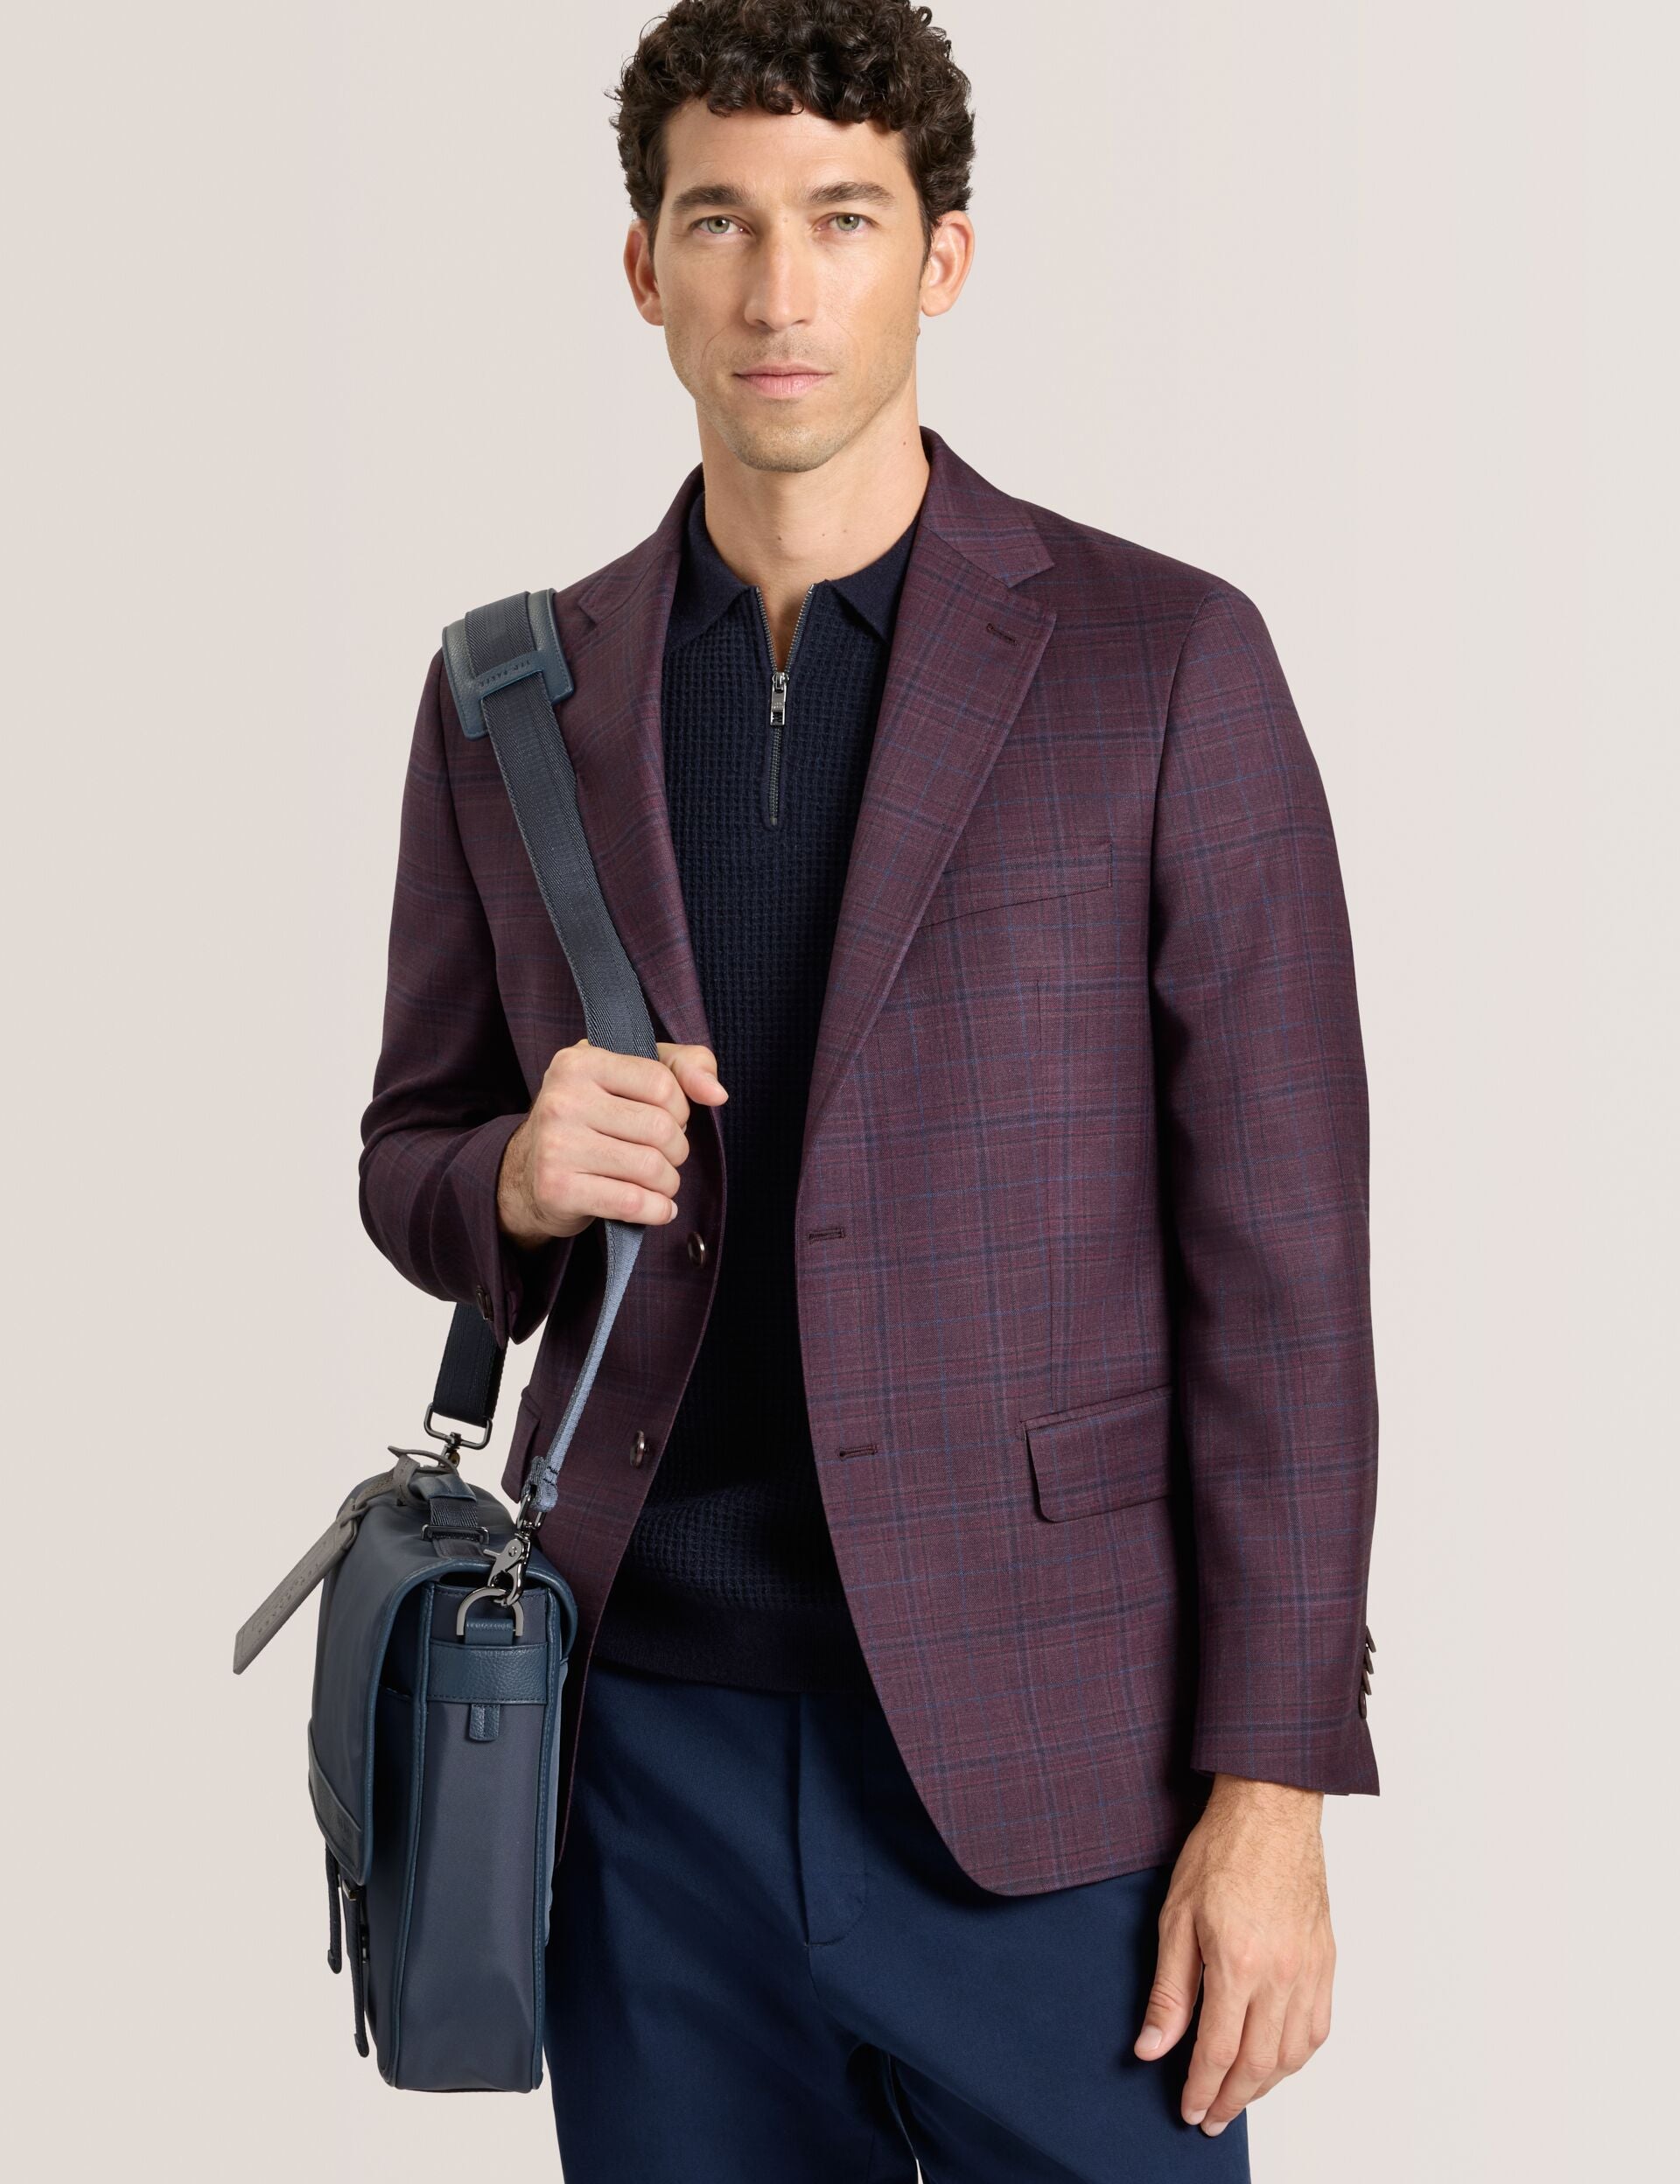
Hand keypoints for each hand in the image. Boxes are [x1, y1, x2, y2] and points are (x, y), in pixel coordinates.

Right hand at [496, 1037, 726, 1244]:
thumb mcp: (633, 1076)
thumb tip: (717, 1094)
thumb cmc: (593, 1119)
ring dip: (668, 1183)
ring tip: (660, 1182)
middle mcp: (562, 1098)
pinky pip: (633, 1202)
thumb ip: (685, 1066)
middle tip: (664, 1156)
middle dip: (677, 1149)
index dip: (680, 1108)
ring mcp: (555, 1144)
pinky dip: (657, 1210)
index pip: (662, 1083)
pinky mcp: (557, 1188)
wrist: (526, 1174)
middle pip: (660, 1128)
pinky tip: (657, 1208)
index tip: (668, 1119)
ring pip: (650, 1168)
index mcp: (580, 1061)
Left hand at [1133, 1774, 1333, 2135]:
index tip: (1187, 2109)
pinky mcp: (1325, 1960)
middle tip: (1209, 2117)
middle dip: (1231, 2100)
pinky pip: (1319, 2027)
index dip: (1200, 2089)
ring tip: (1238, 2096)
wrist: (1270, 1810)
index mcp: (1237, 1965)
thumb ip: (1169, 1991)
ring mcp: (1309, 1970)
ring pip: (1292, 2054)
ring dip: (1265, 2086)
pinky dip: (1297, 2056)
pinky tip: (1278, 2061)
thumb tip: (1151, 2048)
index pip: (1218, 2052)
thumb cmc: (1220, 1853)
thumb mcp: (1175, 1919)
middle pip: (1258, 2064)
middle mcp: (1280, 1976)